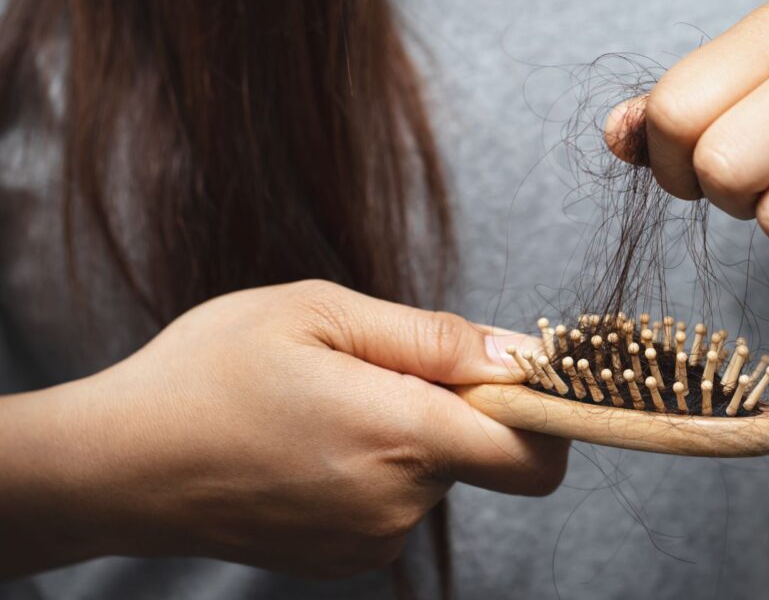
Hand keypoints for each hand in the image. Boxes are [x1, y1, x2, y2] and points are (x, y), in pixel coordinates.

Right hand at [1, 280, 565, 577]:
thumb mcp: (320, 313)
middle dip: (451, 407)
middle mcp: (398, 503)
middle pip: (481, 454)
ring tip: (324, 406)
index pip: (535, 454)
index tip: (519, 377)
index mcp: (401, 435)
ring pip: (434, 475)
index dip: (546, 413)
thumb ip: (434, 338)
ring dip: (405, 436)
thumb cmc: (210, 372)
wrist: (117, 465)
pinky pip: (395, 503)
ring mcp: (370, 541)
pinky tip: (311, 445)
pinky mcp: (344, 560)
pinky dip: (375, 470)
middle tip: (370, 370)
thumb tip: (520, 354)